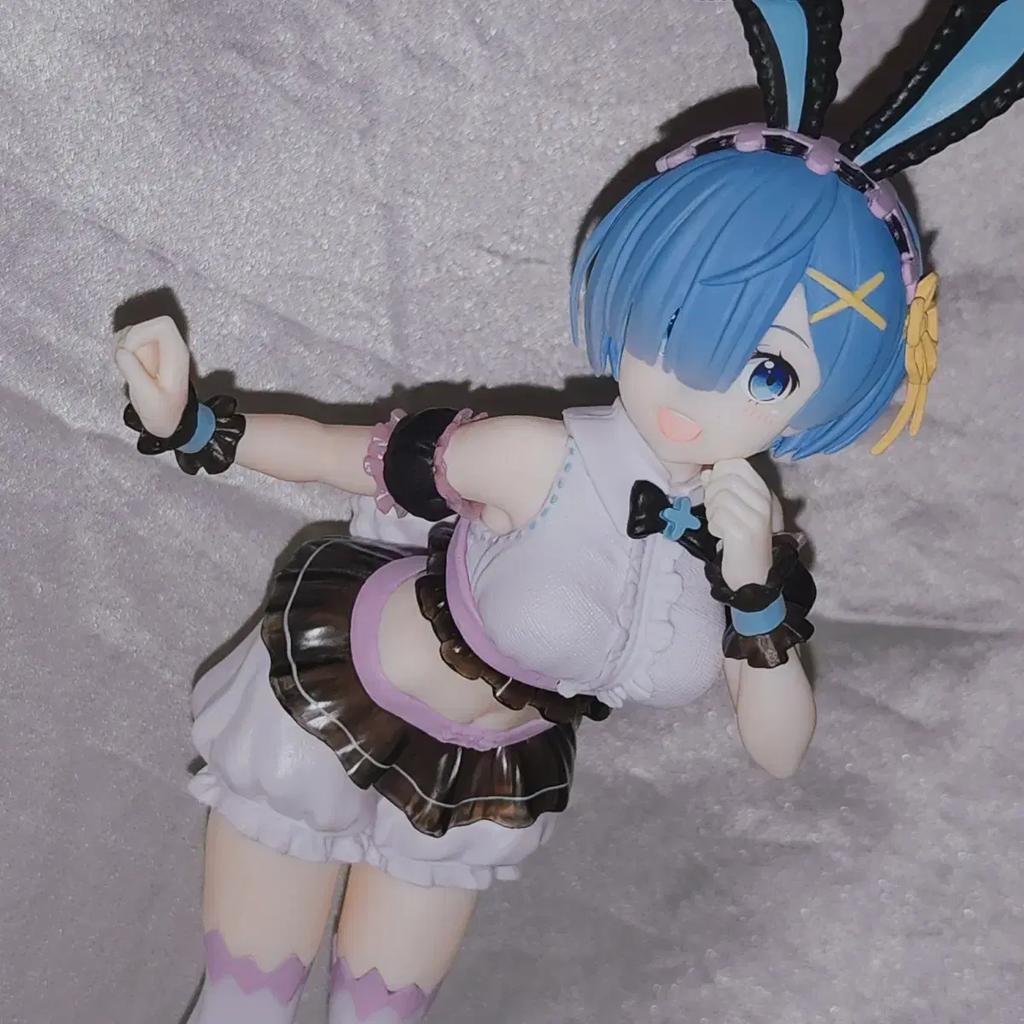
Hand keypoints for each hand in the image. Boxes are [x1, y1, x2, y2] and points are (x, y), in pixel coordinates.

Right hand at [114, 316, 189, 437]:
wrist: (169, 421)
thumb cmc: (163, 412)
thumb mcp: (148, 398)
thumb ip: (135, 373)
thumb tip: (122, 352)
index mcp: (176, 353)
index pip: (162, 324)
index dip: (142, 333)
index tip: (130, 352)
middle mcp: (169, 346)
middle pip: (144, 324)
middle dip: (128, 340)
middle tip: (125, 362)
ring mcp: (156, 347)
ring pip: (133, 330)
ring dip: (121, 346)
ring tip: (127, 369)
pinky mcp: (145, 351)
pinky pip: (126, 339)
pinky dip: (119, 350)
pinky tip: (125, 367)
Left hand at [702, 459, 772, 589]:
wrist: (755, 574)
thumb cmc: (743, 538)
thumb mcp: (737, 508)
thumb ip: (722, 488)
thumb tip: (707, 472)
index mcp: (763, 491)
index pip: (737, 463)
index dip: (719, 472)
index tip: (716, 488)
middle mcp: (764, 501)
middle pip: (724, 479)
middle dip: (712, 494)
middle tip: (716, 511)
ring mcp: (756, 516)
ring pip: (719, 497)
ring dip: (712, 512)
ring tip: (721, 524)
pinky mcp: (744, 532)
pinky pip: (717, 516)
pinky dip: (713, 526)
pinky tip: (723, 535)